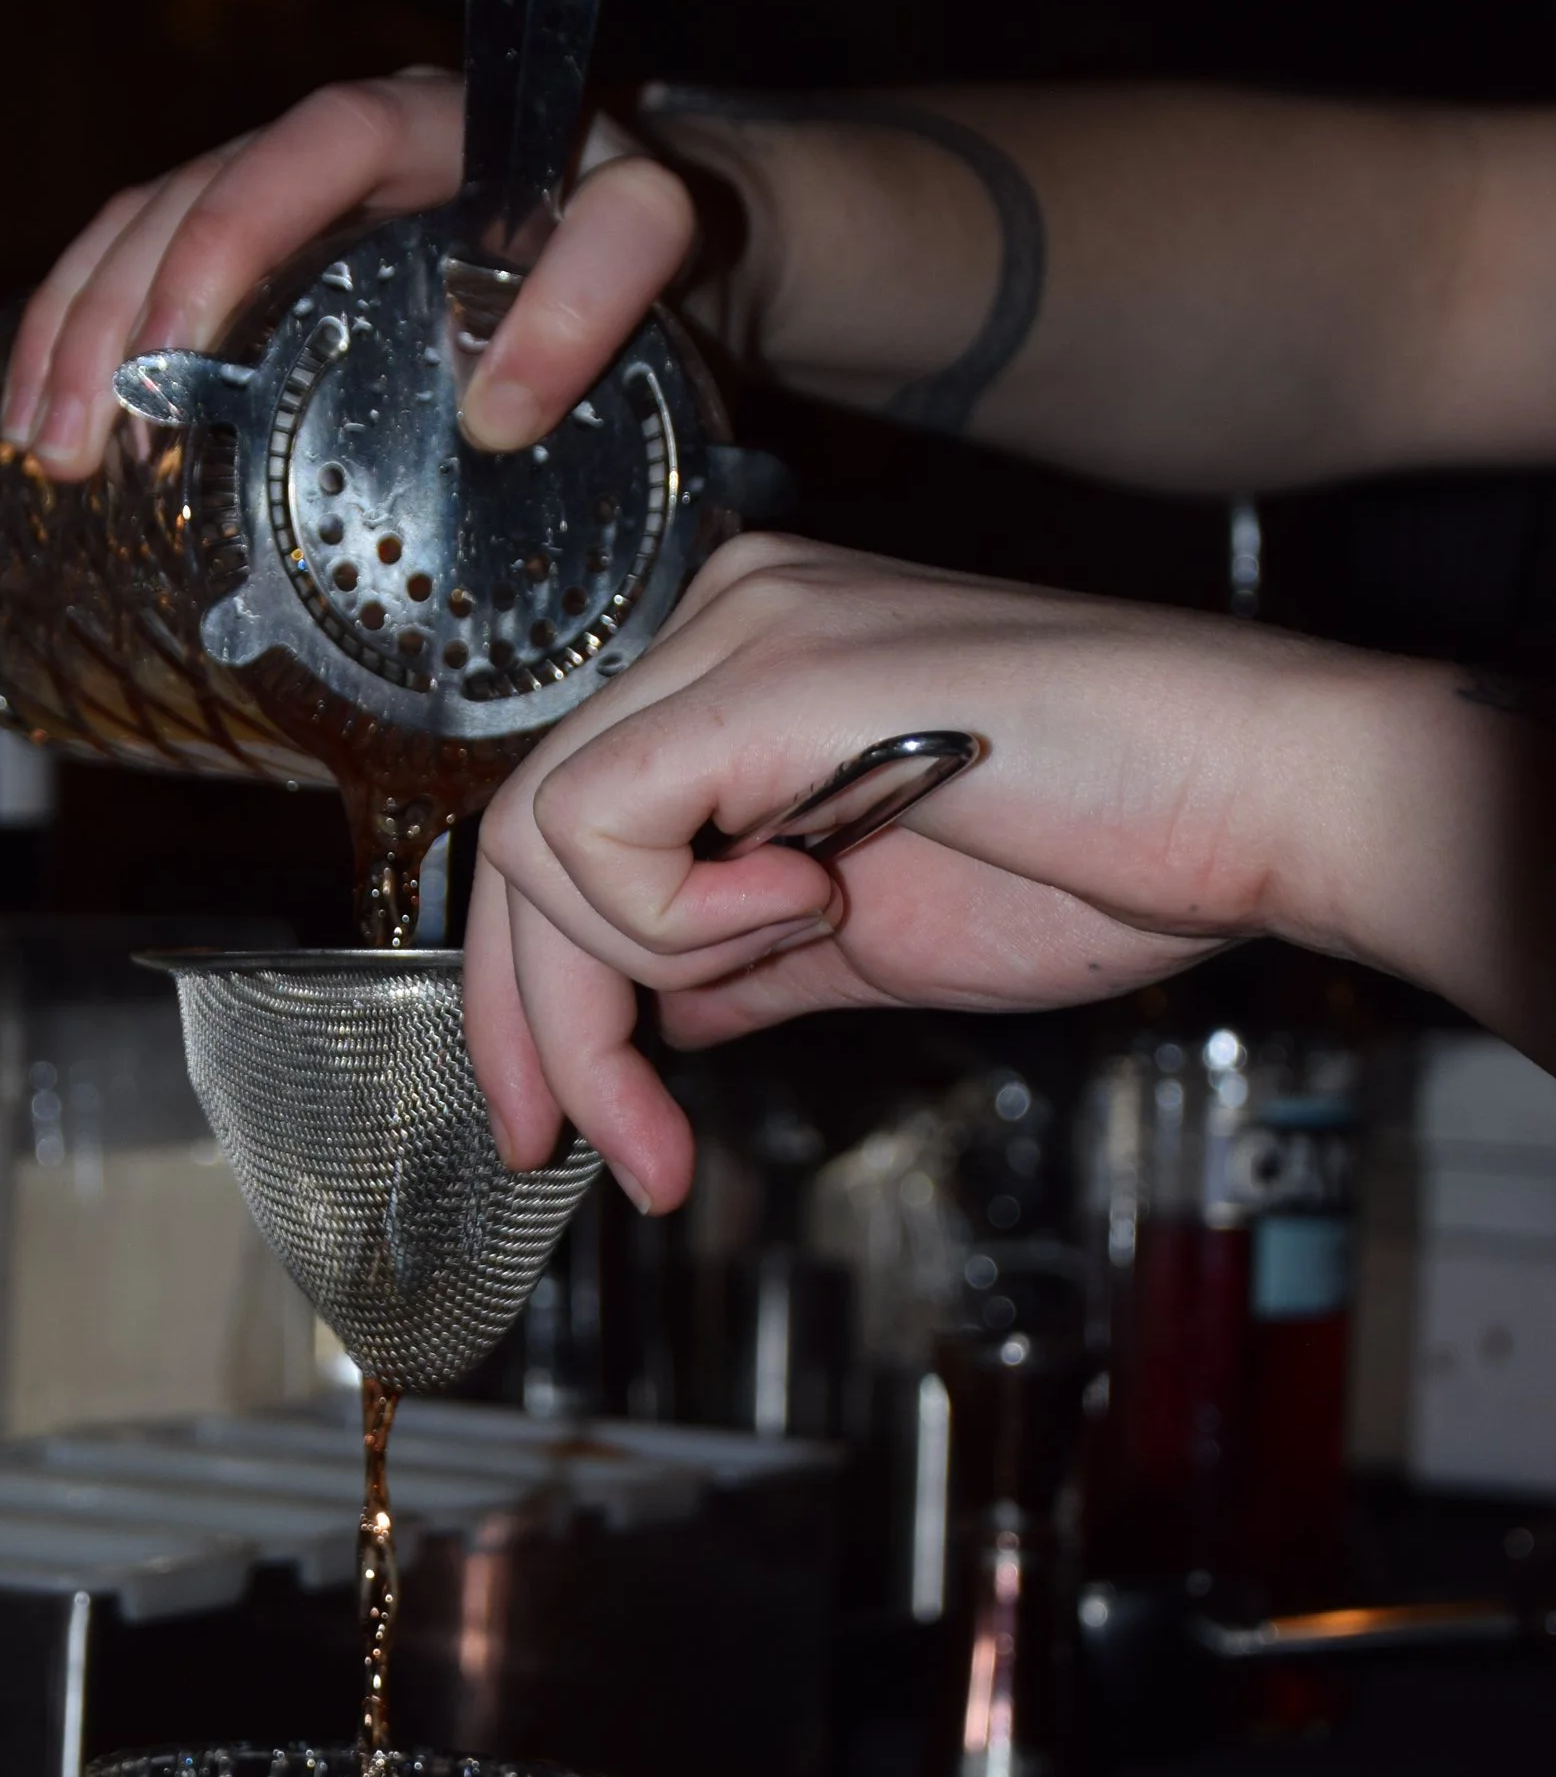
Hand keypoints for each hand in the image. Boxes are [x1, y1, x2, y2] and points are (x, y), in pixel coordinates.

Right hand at [0, 73, 697, 475]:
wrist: (614, 212)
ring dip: (77, 339)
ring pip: (140, 233)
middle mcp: (327, 145)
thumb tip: (497, 409)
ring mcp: (276, 195)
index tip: (178, 346)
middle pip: (188, 197)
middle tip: (90, 439)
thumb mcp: (648, 232)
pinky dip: (78, 341)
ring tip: (49, 452)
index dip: (228, 233)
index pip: (307, 147)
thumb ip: (602, 290)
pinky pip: (134, 270)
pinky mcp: (248, 253)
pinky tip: (43, 424)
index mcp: (417, 119)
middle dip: (120, 318)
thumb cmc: (620, 222)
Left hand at [466, 535, 1408, 1212]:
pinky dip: (664, 917)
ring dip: (602, 999)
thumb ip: (745, 956)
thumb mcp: (873, 933)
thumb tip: (649, 1016)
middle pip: (523, 839)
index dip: (541, 996)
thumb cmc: (1111, 856)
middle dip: (532, 1024)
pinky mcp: (769, 671)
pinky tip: (798, 912)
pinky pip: (600, 820)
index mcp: (745, 674)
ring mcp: (742, 632)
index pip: (565, 831)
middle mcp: (724, 626)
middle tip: (571, 1149)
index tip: (576, 1130)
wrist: (1254, 804)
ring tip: (728, 1030)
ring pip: (535, 838)